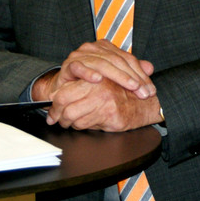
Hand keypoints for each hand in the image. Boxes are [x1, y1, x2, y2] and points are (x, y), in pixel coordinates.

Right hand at [32, 40, 155, 101]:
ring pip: (103, 63)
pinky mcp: (69, 65)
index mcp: (106, 48)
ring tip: (130, 86)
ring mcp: (81, 55)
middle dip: (133, 78)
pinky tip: (98, 80)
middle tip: (143, 92)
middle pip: (118, 61)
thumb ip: (131, 71)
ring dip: (118, 77)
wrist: (65, 88)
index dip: (141, 75)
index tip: (149, 90)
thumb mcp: (114, 78)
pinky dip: (88, 74)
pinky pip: (79, 67)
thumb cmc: (90, 82)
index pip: (128, 59)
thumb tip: (150, 68)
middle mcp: (94, 48)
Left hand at [46, 77, 162, 130]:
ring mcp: (104, 100)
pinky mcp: (110, 114)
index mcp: (95, 74)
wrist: (147, 104)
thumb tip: (54, 96)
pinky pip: (84, 124)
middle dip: (56, 114)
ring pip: (71, 115)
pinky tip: (81, 125)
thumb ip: (83, 84)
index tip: (52, 109)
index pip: (64, 89)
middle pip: (63, 101)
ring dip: (67, 122)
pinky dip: (79, 126)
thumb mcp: (103, 82)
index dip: (54, 102)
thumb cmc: (124, 94)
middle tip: (54, 119)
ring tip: (66, 123)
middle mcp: (98, 85)